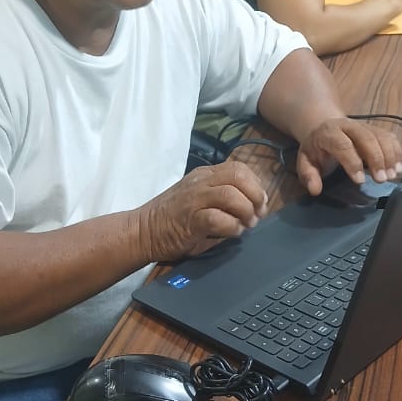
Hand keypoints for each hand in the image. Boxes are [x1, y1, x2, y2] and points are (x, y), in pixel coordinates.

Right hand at [139, 160, 268, 261]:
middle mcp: (200, 182)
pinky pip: (218, 218)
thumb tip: (253, 207)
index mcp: (204, 175)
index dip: (256, 184)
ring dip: (245, 212)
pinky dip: (231, 226)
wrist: (141, 232)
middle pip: (239, 176)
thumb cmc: (172, 219)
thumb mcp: (198, 199)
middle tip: (258, 214)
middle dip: (255, 195)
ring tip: (246, 225)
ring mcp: (194, 199)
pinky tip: (232, 232)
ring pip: (231, 195)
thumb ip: (221, 198)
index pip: (239, 167)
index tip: (260, 202)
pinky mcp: (189, 219)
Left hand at [295, 117, 401, 195]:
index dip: (353, 162)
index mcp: (329, 132)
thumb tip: (315, 190)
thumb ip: (309, 175)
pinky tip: (399, 168)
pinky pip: (390, 137)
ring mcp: (364, 126)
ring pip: (381, 137)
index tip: (360, 181)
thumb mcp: (306, 161)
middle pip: (366, 138)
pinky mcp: (375, 129)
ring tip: (393, 176)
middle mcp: (348, 126)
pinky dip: (397, 152)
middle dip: (376, 159)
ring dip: (390, 156)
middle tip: (381, 180)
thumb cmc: (316, 148)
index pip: (343, 145)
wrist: (323, 126)